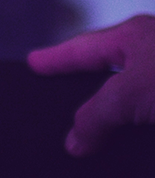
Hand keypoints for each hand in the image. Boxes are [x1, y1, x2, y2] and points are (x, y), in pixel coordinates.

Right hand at [28, 14, 154, 155]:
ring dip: (114, 112)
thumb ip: (93, 117)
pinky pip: (146, 114)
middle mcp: (153, 52)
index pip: (81, 48)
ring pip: (130, 94)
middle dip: (84, 78)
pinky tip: (128, 139)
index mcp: (134, 35)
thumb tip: (75, 142)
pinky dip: (135, 127)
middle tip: (59, 83)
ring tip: (92, 126)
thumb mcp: (127, 95)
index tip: (34, 63)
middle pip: (108, 65)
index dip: (54, 58)